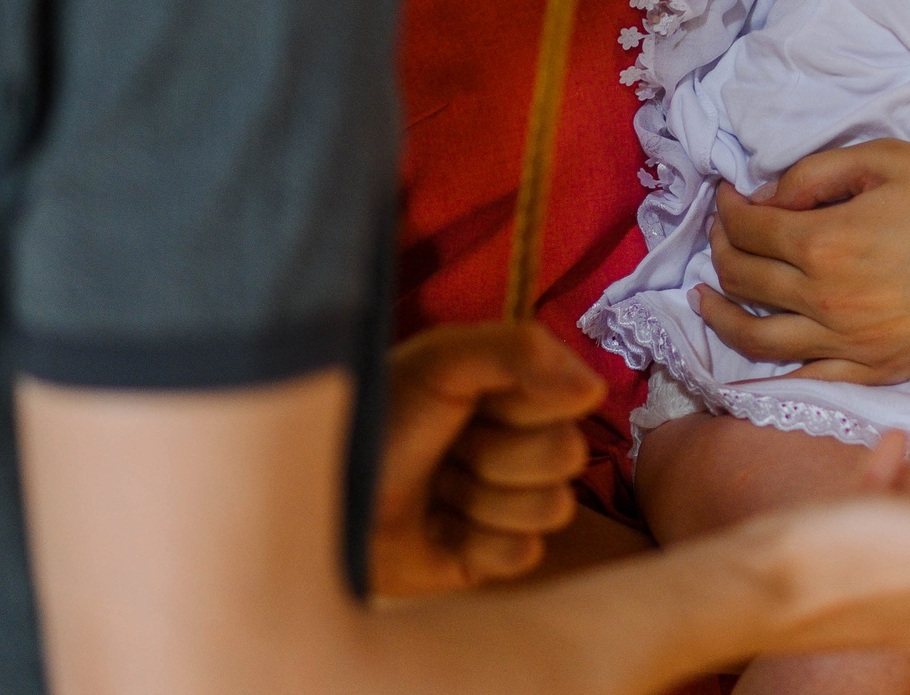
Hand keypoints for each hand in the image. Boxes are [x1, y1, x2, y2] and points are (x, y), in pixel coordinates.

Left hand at [368, 323, 605, 596]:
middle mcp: (516, 442)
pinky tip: (437, 530)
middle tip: (446, 452)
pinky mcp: (489, 557)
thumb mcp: (441, 361)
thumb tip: (595, 390)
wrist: (315, 500)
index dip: (524, 405)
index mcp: (512, 390)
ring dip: (482, 501)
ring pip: (550, 509)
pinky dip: (476, 543)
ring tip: (433, 491)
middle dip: (499, 456)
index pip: (573, 397)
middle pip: (567, 456)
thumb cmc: (372, 417)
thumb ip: (522, 352)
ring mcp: (506, 502)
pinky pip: (525, 555)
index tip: (473, 401)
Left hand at [701, 141, 909, 383]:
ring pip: (756, 339)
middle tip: (723, 234)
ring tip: (705, 299)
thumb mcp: (884, 159)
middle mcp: (825, 300)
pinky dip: (768, 369)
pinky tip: (753, 354)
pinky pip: (804, 377)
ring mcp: (847, 344)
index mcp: (825, 242)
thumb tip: (768, 200)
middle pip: (742, 281)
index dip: (728, 208)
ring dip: (719, 316)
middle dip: (721, 251)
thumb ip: (814, 174)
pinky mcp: (872, 370)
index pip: (748, 228)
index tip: (727, 196)